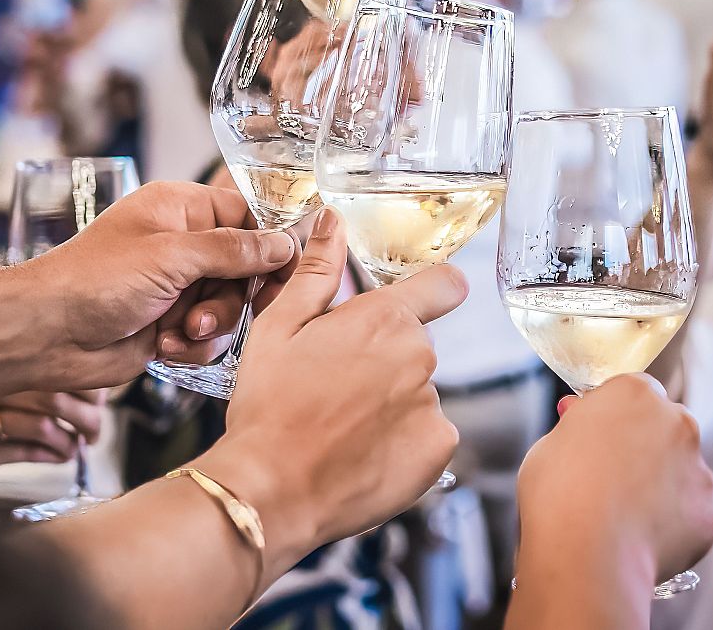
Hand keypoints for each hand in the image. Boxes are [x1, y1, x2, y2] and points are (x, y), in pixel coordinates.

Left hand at [0, 181, 297, 407]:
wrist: (44, 335)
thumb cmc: (94, 280)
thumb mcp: (171, 257)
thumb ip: (233, 251)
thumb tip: (284, 244)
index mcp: (181, 209)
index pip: (248, 217)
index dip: (269, 246)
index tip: (284, 273)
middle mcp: (183, 245)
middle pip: (246, 269)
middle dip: (233, 297)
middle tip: (209, 313)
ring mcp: (178, 286)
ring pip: (232, 307)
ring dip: (212, 325)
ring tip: (180, 331)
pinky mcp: (172, 324)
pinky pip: (211, 336)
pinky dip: (194, 345)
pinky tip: (166, 346)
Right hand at [0, 390, 106, 498]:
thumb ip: (23, 399)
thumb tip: (75, 403)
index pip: (52, 366)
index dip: (84, 386)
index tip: (98, 403)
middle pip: (53, 393)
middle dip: (85, 417)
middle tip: (94, 433)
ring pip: (42, 422)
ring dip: (68, 440)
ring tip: (75, 448)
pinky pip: (21, 449)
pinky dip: (48, 454)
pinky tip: (57, 458)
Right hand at [194, 208, 463, 576]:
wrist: (271, 490)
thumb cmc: (269, 408)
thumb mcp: (279, 328)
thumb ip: (316, 272)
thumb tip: (332, 222)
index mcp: (384, 319)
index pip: (443, 285)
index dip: (436, 290)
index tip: (431, 298)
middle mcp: (419, 357)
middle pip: (416, 347)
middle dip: (386, 359)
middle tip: (336, 386)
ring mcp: (432, 405)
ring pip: (418, 394)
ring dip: (392, 405)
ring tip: (342, 427)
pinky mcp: (437, 449)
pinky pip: (428, 436)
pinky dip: (404, 444)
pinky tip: (363, 453)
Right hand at [517, 375, 712, 586]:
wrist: (585, 557)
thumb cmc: (558, 496)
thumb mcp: (551, 444)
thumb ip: (578, 427)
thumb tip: (581, 420)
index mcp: (635, 394)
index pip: (635, 392)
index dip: (615, 415)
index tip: (599, 434)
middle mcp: (677, 422)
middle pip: (665, 427)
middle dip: (645, 447)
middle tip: (610, 479)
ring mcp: (699, 468)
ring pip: (682, 471)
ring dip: (661, 486)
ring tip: (623, 517)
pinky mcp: (709, 512)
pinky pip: (690, 513)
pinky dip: (672, 524)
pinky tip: (642, 539)